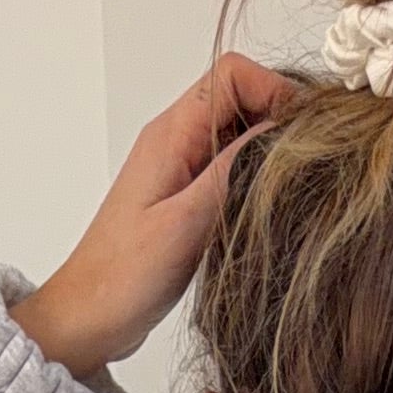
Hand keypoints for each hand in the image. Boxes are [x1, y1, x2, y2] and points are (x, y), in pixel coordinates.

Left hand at [12, 56, 295, 385]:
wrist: (88, 318)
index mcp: (171, 134)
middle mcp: (176, 140)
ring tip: (286, 194)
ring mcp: (180, 167)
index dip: (275, 92)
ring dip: (268, 155)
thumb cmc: (124, 278)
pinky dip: (254, 180)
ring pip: (239, 134)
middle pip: (241, 98)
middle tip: (304, 169)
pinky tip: (263, 213)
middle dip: (279, 123)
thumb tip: (281, 129)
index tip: (303, 136)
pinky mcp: (184, 197)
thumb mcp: (185, 223)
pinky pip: (229, 168)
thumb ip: (234, 171)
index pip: (234, 75)